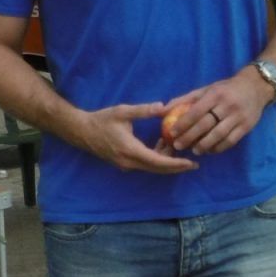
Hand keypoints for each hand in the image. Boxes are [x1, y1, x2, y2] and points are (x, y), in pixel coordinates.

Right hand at [72, 102, 198, 174]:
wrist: (81, 131)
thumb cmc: (101, 120)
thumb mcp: (123, 112)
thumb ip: (144, 110)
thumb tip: (164, 107)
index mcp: (131, 150)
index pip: (158, 162)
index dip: (176, 163)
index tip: (190, 163)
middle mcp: (129, 162)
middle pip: (158, 169)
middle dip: (176, 167)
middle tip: (193, 163)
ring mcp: (125, 165)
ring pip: (151, 167)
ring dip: (165, 160)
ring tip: (176, 145)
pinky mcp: (124, 163)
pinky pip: (144, 164)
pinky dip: (156, 158)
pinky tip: (161, 144)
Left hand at [161, 69, 272, 155]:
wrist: (256, 87)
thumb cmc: (225, 89)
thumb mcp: (206, 89)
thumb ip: (185, 99)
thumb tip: (162, 109)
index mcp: (215, 95)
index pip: (196, 111)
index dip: (183, 123)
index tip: (171, 133)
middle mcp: (227, 105)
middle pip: (206, 124)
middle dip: (190, 137)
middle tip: (178, 146)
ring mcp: (238, 117)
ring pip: (219, 135)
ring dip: (204, 145)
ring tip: (194, 151)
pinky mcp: (247, 126)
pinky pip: (231, 140)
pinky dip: (219, 148)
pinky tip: (210, 150)